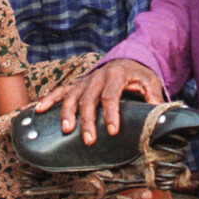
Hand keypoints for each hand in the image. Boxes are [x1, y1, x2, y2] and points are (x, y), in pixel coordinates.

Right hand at [33, 58, 164, 144]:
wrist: (127, 59)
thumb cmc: (139, 75)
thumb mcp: (151, 83)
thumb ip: (154, 98)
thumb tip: (159, 114)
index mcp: (116, 75)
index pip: (111, 96)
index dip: (111, 114)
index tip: (113, 131)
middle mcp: (97, 77)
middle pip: (89, 100)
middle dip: (88, 120)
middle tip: (89, 140)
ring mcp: (84, 81)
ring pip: (72, 97)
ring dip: (68, 113)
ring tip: (67, 130)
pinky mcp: (77, 85)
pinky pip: (60, 91)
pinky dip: (49, 99)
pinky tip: (39, 110)